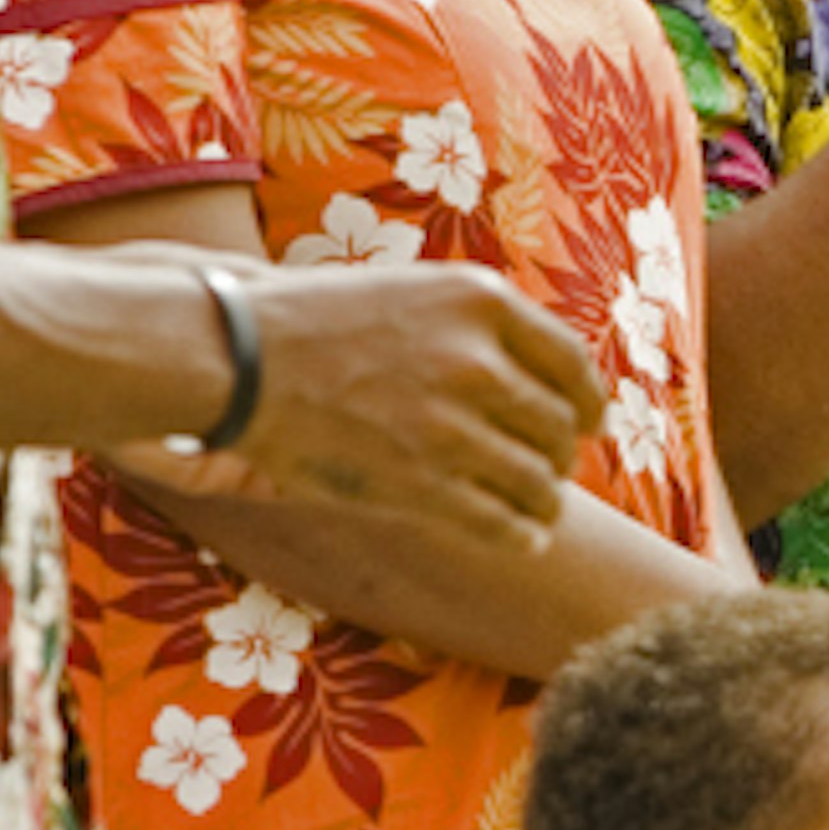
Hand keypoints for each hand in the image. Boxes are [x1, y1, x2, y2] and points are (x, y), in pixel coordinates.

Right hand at [117, 258, 603, 548]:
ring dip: (545, 498)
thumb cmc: (320, 321)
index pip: (572, 361)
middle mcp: (477, 359)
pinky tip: (527, 538)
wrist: (238, 358)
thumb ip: (480, 326)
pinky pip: (500, 519)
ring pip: (537, 478)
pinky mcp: (418, 482)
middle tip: (554, 467)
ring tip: (540, 507)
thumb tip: (536, 374)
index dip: (589, 400)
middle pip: (559, 424)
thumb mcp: (417, 291)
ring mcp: (448, 424)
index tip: (590, 421)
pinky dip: (523, 532)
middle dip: (562, 452)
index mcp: (483, 301)